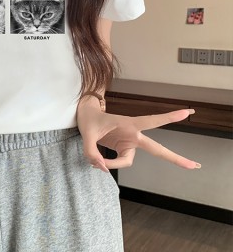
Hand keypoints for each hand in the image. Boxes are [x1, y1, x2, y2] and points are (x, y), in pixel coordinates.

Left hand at [76, 102, 200, 172]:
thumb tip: (102, 168)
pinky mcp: (122, 148)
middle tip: (195, 166)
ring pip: (128, 161)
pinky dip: (108, 165)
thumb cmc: (89, 120)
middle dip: (175, 158)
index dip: (170, 117)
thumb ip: (91, 152)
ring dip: (113, 164)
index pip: (152, 121)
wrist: (85, 117)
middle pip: (157, 149)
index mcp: (129, 124)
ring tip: (96, 162)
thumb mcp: (87, 133)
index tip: (188, 113)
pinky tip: (97, 163)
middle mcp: (132, 134)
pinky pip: (119, 162)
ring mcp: (129, 143)